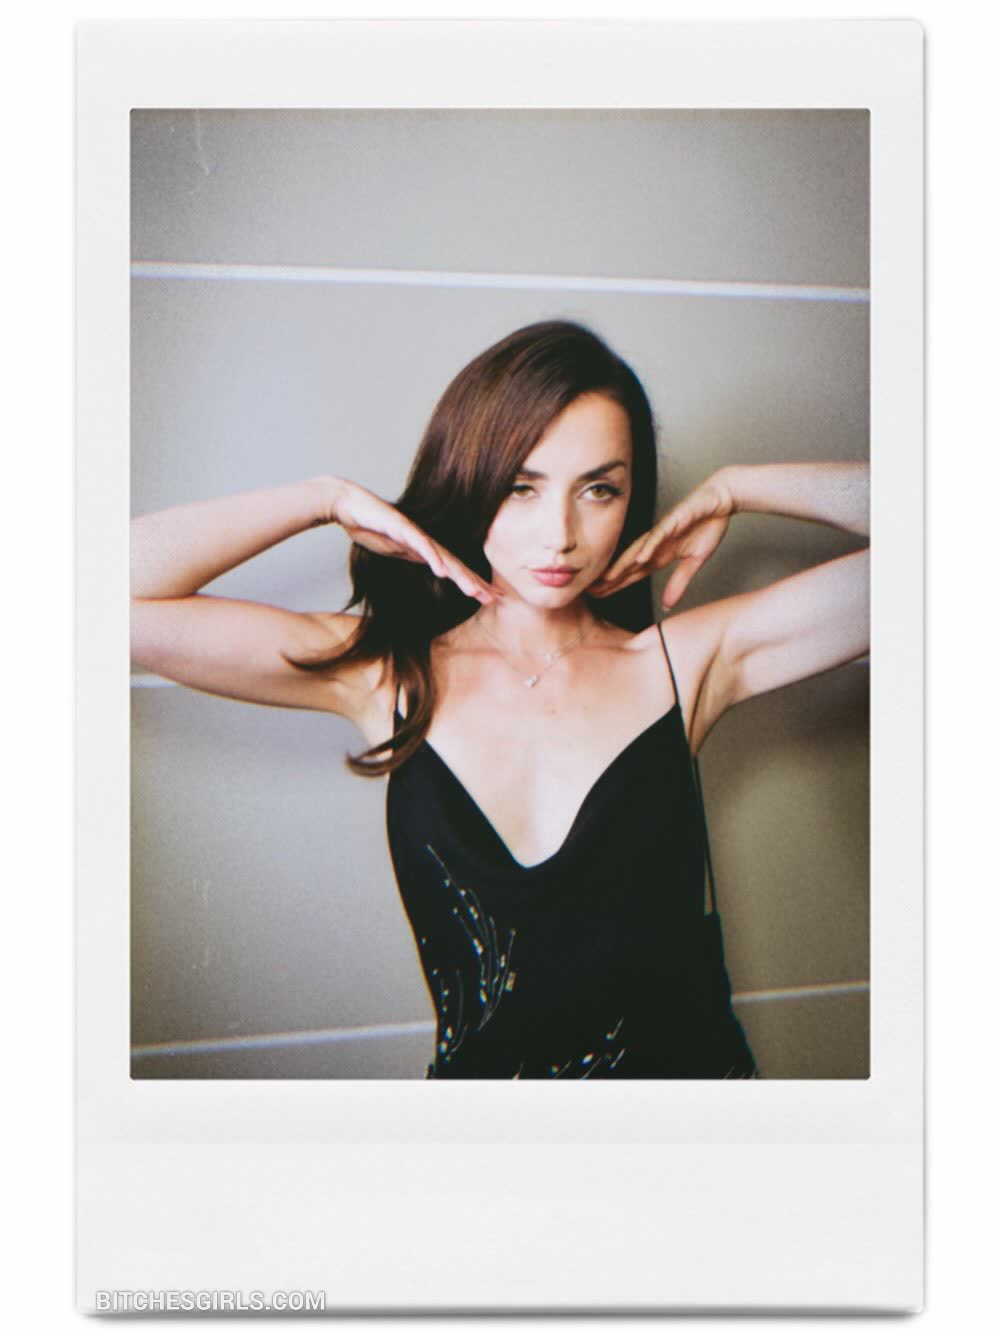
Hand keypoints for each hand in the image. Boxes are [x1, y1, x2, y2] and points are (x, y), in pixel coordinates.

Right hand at [330, 478, 499, 604]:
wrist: (349, 505)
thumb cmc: (371, 526)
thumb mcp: (396, 549)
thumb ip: (415, 556)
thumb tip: (434, 566)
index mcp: (425, 548)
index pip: (454, 569)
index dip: (472, 583)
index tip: (489, 598)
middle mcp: (426, 540)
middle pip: (455, 565)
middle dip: (475, 583)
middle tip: (494, 599)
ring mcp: (415, 533)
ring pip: (443, 557)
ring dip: (460, 574)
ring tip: (474, 591)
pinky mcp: (401, 527)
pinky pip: (420, 545)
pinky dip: (432, 558)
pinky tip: (442, 571)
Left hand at [589, 472, 734, 609]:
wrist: (720, 500)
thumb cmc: (706, 525)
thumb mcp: (694, 561)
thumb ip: (679, 583)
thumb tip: (667, 605)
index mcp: (659, 554)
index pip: (633, 574)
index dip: (616, 586)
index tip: (598, 596)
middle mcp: (656, 544)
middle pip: (629, 564)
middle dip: (610, 579)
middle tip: (590, 591)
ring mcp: (663, 532)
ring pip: (638, 550)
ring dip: (623, 564)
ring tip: (607, 578)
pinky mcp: (674, 521)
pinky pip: (660, 535)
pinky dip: (650, 546)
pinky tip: (640, 557)